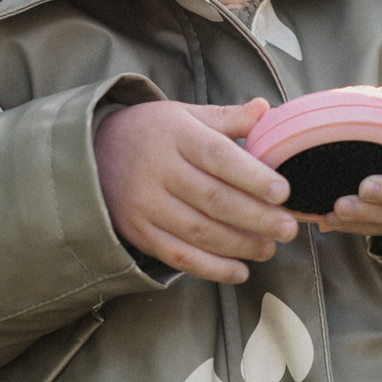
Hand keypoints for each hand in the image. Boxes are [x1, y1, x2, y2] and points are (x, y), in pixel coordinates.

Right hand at [95, 97, 293, 282]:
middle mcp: (158, 170)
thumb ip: (227, 118)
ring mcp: (145, 204)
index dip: (253, 177)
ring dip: (239, 245)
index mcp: (175, 135)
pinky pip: (178, 256)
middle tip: (288, 228)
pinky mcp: (138, 232)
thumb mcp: (184, 115)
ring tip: (269, 248)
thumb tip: (265, 110)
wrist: (93, 153)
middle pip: (214, 199)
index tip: (283, 192)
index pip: (219, 157)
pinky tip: (239, 271)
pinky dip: (211, 268)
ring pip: (199, 231)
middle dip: (256, 217)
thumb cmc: (151, 133)